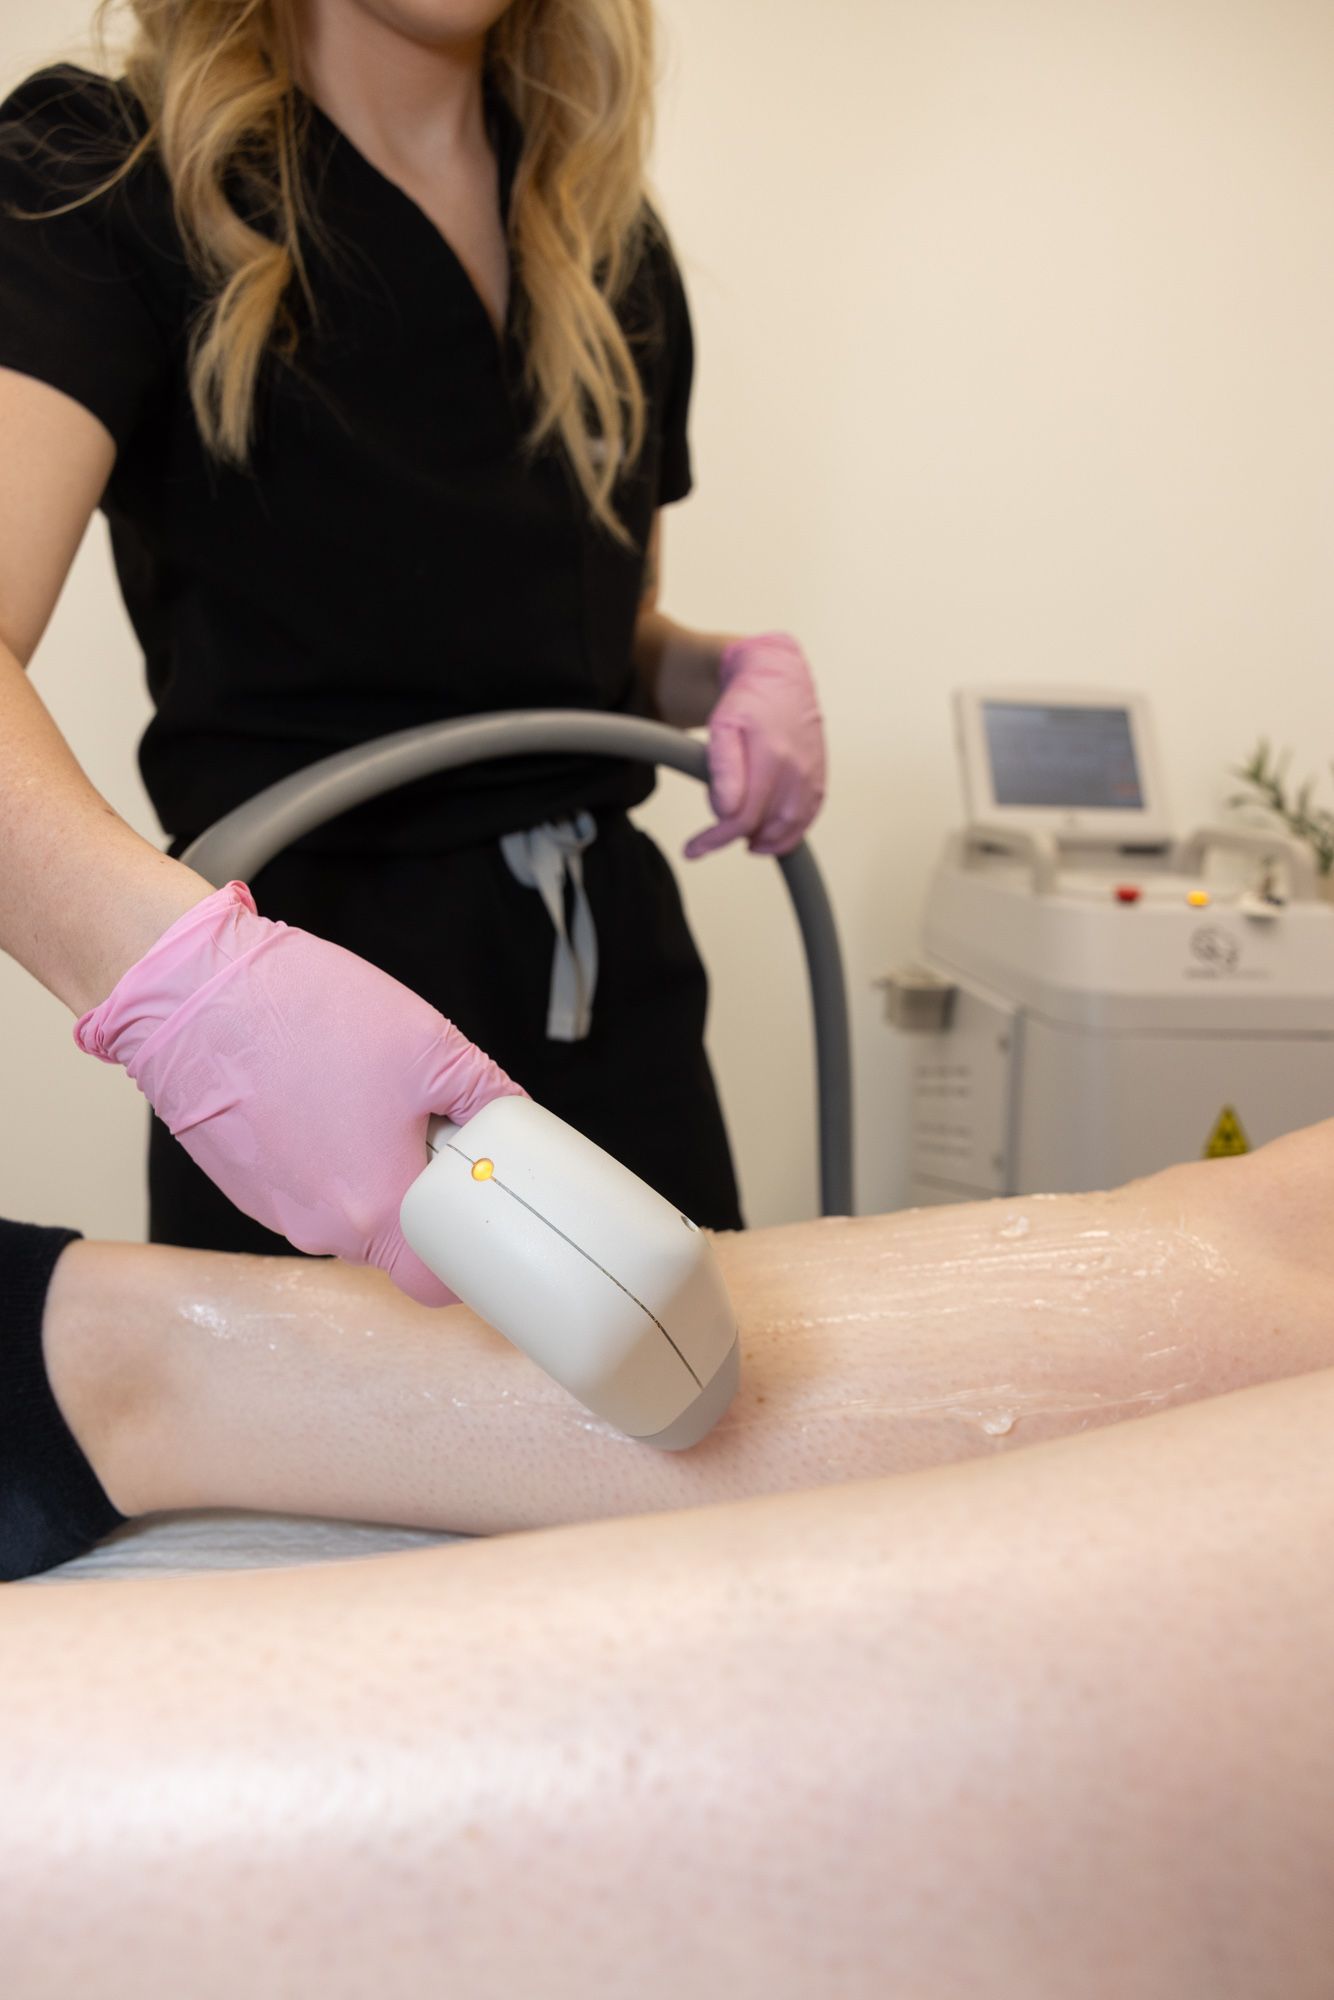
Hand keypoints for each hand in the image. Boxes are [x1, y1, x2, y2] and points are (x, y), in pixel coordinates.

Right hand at [74, 882, 522, 1305]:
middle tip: (428, 1126)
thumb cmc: (302, 1019)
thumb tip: (508, 1118)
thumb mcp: (429, 1046)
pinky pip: (309, 1186)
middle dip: (421, 1190)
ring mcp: (276, 1209)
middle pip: (395, 1240)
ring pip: (351, 1210)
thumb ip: (485, 1095)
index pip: (435, 1282)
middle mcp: (320, 1227)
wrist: (192, 996)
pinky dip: (328, 1154)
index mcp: (374, 1211)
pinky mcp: (247, 1184)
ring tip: (368, 1096)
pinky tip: (324, 1094)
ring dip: (373, 1168)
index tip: (477, 1211)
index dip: (466, 1253)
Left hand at [684, 632, 825, 859]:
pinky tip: (770, 837)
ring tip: (743, 841)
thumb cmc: (748, 699)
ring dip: (765, 842)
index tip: (693, 850)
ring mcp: (811, 776)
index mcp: (771, 757)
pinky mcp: (819, 778)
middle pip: (765, 828)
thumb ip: (723, 768)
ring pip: (790, 829)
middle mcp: (797, 771)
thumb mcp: (722, 725)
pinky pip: (807, 818)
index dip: (715, 839)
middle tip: (712, 838)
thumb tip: (726, 811)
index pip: (742, 817)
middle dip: (735, 838)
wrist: (780, 675)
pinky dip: (790, 834)